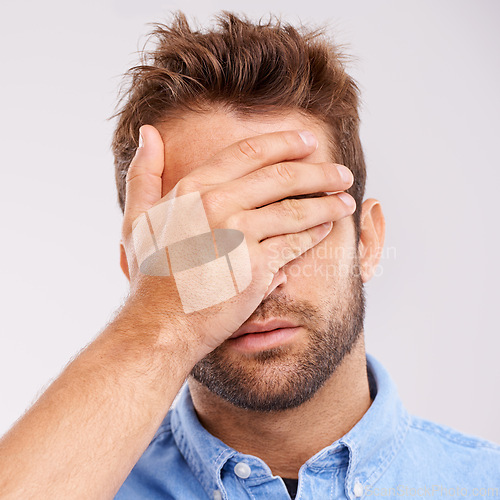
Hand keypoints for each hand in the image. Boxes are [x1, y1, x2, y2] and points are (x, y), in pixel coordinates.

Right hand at [120, 125, 354, 360]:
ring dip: (327, 202)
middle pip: (281, 177)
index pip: (249, 152)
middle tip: (342, 173)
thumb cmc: (151, 276)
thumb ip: (144, 173)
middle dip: (319, 172)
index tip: (309, 141)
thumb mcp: (137, 219)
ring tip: (346, 200)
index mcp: (192, 189)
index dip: (285, 142)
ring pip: (295, 209)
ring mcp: (236, 236)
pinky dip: (316, 233)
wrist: (160, 326)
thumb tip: (149, 132)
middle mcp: (216, 205)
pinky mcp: (254, 267)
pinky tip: (327, 227)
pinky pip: (295, 243)